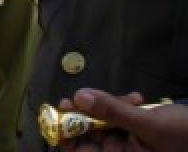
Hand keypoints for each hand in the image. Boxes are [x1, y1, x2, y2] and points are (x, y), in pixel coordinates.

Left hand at [59, 90, 187, 150]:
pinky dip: (125, 106)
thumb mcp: (149, 125)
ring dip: (110, 106)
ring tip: (132, 99)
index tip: (62, 110)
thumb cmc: (184, 135)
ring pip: (104, 121)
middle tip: (80, 96)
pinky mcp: (135, 131)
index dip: (68, 134)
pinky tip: (138, 99)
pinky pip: (119, 117)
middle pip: (91, 134)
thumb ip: (115, 112)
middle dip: (86, 114)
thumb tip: (79, 98)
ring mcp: (128, 143)